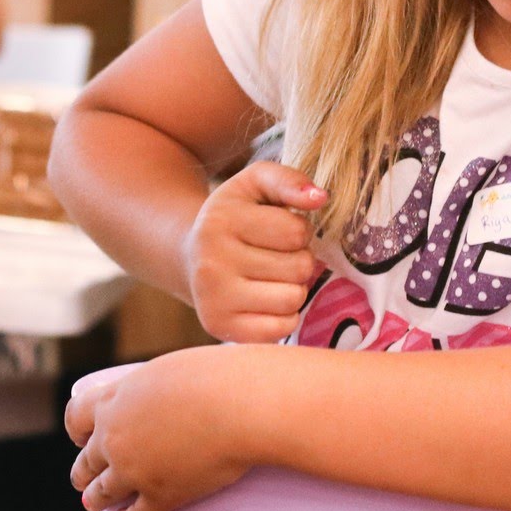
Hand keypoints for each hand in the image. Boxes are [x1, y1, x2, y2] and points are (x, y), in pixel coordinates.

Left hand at [66, 349, 255, 510]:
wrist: (239, 405)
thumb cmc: (215, 376)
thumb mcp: (168, 368)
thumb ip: (152, 385)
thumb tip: (160, 391)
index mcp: (113, 399)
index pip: (76, 417)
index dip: (76, 431)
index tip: (80, 438)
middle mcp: (113, 437)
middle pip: (86, 460)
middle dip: (83, 471)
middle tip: (85, 478)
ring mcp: (132, 470)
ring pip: (101, 493)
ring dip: (96, 500)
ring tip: (95, 504)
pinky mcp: (158, 497)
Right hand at [181, 162, 325, 342]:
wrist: (190, 255)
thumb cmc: (234, 216)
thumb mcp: (256, 184)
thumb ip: (289, 180)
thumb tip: (320, 198)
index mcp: (221, 220)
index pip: (296, 231)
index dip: (300, 230)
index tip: (282, 231)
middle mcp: (211, 261)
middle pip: (299, 267)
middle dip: (299, 260)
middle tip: (279, 256)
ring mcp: (213, 298)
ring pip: (292, 299)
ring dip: (294, 288)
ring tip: (274, 277)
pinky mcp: (219, 327)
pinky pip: (281, 329)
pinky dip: (284, 316)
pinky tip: (266, 300)